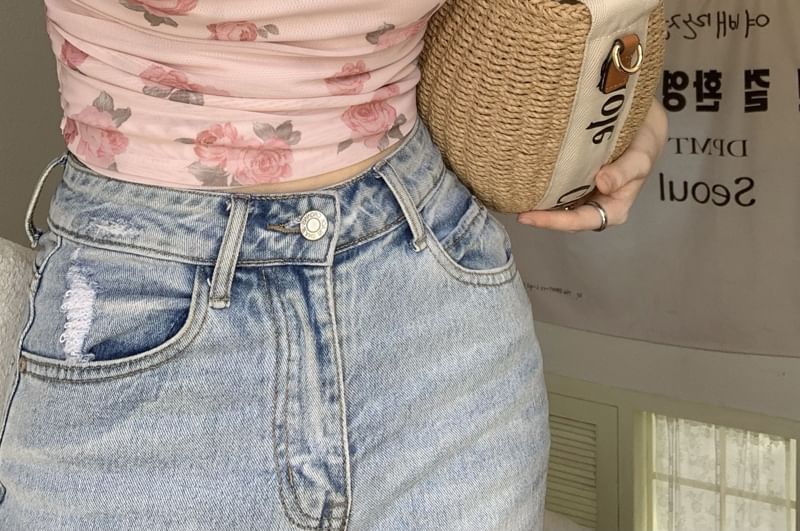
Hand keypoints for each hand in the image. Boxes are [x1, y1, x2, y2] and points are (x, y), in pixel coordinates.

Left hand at [516, 99, 668, 231]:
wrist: (642, 122)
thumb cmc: (644, 143)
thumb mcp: (641, 157)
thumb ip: (624, 172)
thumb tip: (603, 183)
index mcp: (613, 209)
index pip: (580, 221)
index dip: (554, 222)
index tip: (529, 216)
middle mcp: (595, 205)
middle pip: (563, 218)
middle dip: (540, 216)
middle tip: (514, 207)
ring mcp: (584, 194)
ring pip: (557, 206)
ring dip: (538, 204)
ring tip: (512, 196)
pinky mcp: (575, 180)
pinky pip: (556, 188)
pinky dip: (541, 187)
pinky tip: (523, 180)